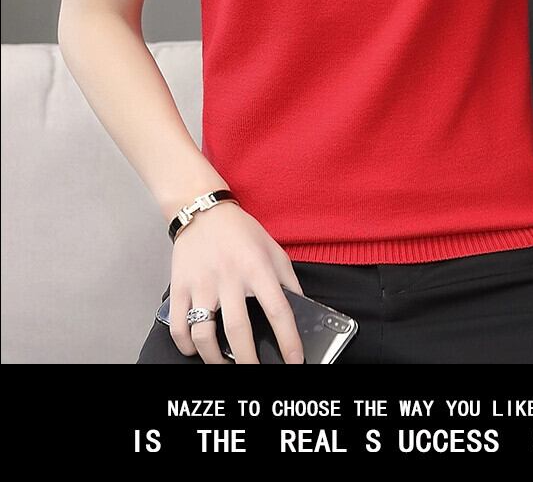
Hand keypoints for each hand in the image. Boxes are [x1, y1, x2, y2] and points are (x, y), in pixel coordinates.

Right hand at [168, 201, 305, 364]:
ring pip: (204, 334)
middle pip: (239, 331)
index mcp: (258, 268)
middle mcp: (229, 277)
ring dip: (215, 359)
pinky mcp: (179, 287)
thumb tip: (301, 311)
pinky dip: (186, 346)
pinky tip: (196, 349)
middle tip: (256, 373)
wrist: (203, 210)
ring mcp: (201, 284)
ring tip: (225, 365)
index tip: (295, 361)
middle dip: (249, 361)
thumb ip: (288, 281)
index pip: (279, 310)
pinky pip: (178, 326)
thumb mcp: (274, 250)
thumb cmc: (242, 232)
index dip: (289, 341)